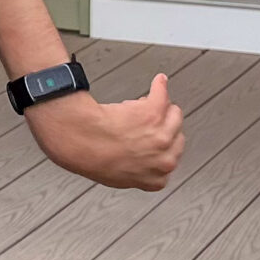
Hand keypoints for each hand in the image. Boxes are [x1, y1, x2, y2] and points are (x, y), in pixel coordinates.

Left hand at [23, 74, 183, 190]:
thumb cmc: (93, 159)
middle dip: (163, 127)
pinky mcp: (154, 112)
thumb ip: (135, 172)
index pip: (171, 159)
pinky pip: (162, 94)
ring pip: (174, 114)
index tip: (153, 140)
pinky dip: (159, 86)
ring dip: (163, 107)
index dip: (162, 146)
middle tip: (146, 121)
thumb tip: (133, 164)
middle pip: (176, 135)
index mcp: (157, 178)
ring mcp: (162, 134)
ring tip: (146, 103)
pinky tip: (158, 82)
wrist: (83, 142)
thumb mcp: (118, 177)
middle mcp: (165, 157)